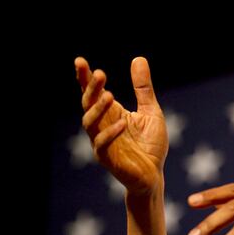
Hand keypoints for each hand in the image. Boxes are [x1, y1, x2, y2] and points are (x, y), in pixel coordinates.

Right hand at [75, 57, 168, 194]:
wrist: (153, 176)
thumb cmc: (150, 145)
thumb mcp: (150, 111)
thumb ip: (143, 88)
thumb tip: (138, 58)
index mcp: (110, 113)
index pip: (93, 93)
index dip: (85, 78)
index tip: (80, 62)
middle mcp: (102, 126)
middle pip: (88, 104)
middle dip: (91, 89)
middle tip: (99, 73)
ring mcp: (102, 143)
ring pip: (90, 123)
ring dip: (98, 108)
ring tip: (110, 94)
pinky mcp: (108, 159)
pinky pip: (102, 145)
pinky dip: (110, 133)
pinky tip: (121, 122)